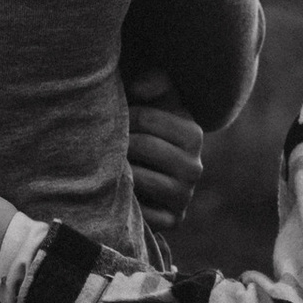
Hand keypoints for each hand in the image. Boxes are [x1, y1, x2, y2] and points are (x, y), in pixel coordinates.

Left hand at [125, 79, 205, 230]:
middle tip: (107, 144)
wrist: (144, 175)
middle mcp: (195, 167)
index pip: (146, 118)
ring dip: (121, 171)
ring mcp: (184, 196)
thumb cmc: (146, 130)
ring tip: (111, 165)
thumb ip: (155, 81)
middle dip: (120, 143)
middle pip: (143, 146)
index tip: (115, 119)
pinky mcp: (173, 221)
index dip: (123, 116)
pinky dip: (129, 203)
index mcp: (193, 134)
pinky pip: (145, 213)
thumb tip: (139, 88)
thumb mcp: (155, 101)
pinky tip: (121, 193)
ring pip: (142, 179)